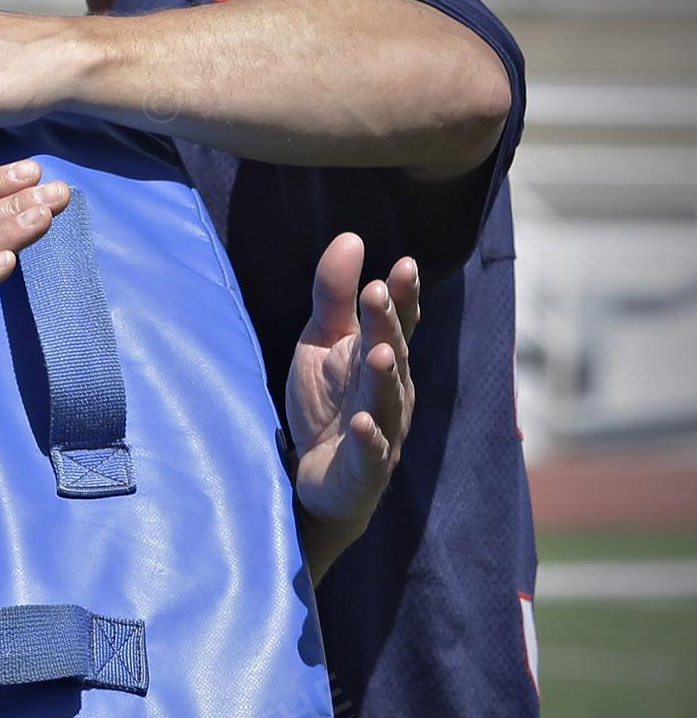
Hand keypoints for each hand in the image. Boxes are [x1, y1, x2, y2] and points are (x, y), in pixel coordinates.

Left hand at [286, 233, 420, 580]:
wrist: (313, 480)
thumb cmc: (325, 403)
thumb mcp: (321, 343)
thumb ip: (334, 296)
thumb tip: (351, 237)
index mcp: (382, 360)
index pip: (397, 324)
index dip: (402, 298)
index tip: (404, 265)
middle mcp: (391, 395)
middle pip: (392, 355)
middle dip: (387, 326)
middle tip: (379, 291)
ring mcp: (381, 434)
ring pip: (386, 402)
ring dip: (383, 378)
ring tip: (377, 353)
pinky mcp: (362, 472)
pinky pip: (370, 455)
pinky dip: (368, 439)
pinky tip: (360, 422)